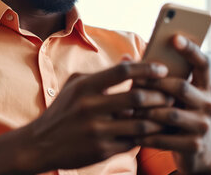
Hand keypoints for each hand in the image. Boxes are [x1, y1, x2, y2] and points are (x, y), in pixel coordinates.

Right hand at [17, 61, 171, 172]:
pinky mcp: (102, 150)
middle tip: (171, 94)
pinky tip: (153, 131)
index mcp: (85, 86)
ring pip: (141, 123)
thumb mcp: (76, 85)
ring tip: (167, 113)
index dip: (147, 68)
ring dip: (158, 118)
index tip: (162, 69)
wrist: (39, 144)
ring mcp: (97, 130)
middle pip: (137, 97)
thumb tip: (130, 59)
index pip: (123, 70)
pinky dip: (145, 135)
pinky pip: (133, 141)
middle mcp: (90, 107)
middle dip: (159, 95)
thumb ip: (103, 74)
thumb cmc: (63, 110)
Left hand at [136, 35, 210, 174]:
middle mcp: (208, 104)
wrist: (198, 153)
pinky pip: (166, 138)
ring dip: (147, 111)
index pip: (203, 63)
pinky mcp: (195, 145)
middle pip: (181, 86)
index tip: (175, 37)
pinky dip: (147, 135)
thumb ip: (154, 78)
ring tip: (128, 111)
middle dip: (154, 84)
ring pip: (170, 113)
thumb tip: (125, 58)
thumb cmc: (178, 115)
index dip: (190, 49)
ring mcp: (203, 125)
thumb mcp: (173, 97)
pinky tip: (133, 133)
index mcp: (204, 87)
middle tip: (133, 83)